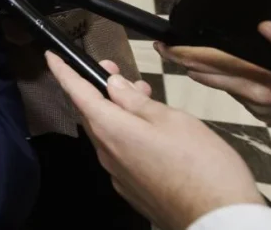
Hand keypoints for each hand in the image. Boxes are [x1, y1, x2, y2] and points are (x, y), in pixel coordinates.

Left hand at [47, 52, 262, 229]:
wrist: (218, 223)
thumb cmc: (202, 167)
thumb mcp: (172, 119)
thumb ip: (137, 101)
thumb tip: (113, 87)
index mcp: (111, 130)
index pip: (76, 93)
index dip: (63, 72)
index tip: (51, 57)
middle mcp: (107, 153)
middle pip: (92, 113)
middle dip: (101, 88)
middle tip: (118, 71)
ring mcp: (118, 174)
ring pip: (108, 133)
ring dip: (118, 111)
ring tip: (144, 96)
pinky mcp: (132, 189)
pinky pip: (121, 153)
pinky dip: (127, 134)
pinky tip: (151, 131)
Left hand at [157, 22, 270, 132]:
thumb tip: (267, 26)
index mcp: (264, 81)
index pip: (216, 63)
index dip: (188, 53)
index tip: (164, 46)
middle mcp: (257, 96)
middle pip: (213, 75)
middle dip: (187, 61)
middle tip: (163, 48)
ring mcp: (262, 108)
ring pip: (225, 86)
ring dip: (204, 72)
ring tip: (183, 58)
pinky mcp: (269, 115)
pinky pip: (240, 94)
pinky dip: (226, 82)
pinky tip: (219, 75)